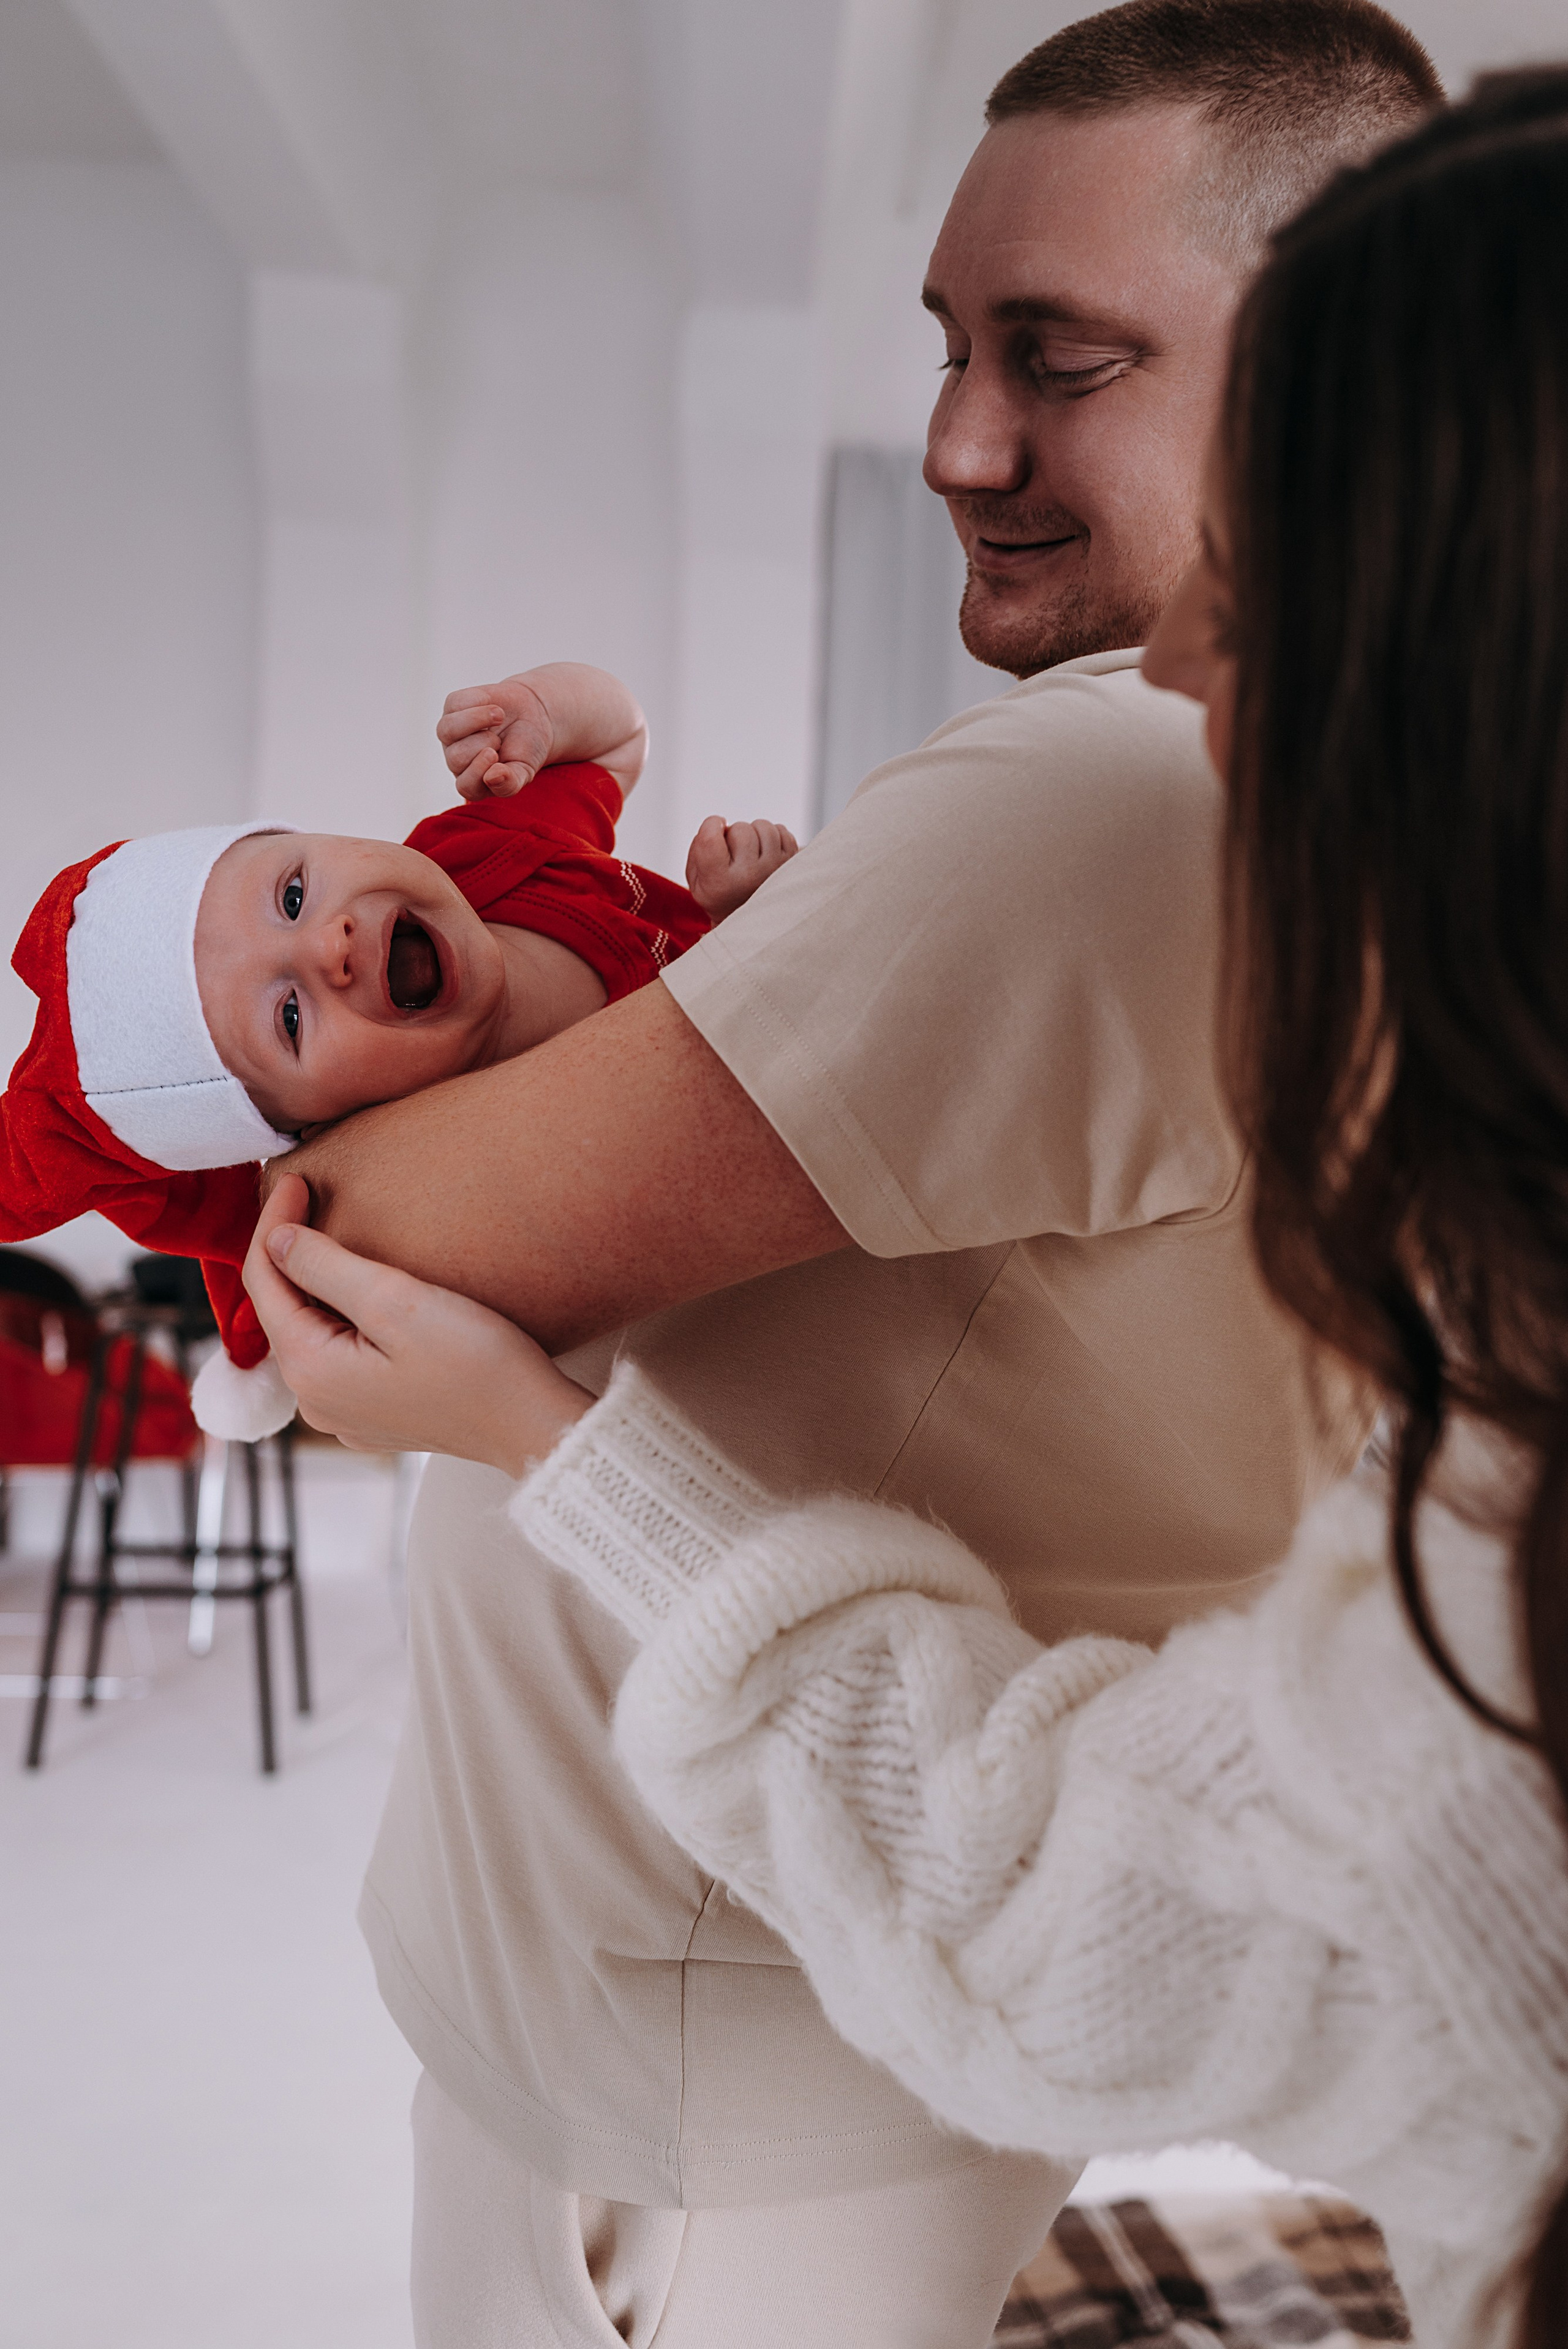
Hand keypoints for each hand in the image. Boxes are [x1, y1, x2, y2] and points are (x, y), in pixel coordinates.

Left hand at [243, 1176, 592, 1474]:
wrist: (532, 1427)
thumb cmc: (477, 1365)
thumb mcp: (397, 1301)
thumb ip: (326, 1266)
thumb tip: (277, 1239)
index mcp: (311, 1370)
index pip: (264, 1282)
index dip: (273, 1222)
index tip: (291, 1176)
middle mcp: (314, 1401)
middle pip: (281, 1310)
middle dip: (287, 1253)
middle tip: (304, 1195)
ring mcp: (343, 1414)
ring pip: (310, 1333)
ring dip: (314, 1285)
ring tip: (329, 1237)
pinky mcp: (373, 1417)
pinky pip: (337, 1356)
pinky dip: (339, 1318)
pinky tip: (362, 1295)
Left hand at [437, 662, 648, 800]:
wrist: (532, 715)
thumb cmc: (527, 748)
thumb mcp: (525, 770)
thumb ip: (510, 782)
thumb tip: (492, 778)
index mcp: (474, 782)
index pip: (466, 786)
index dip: (478, 771)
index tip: (496, 756)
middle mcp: (457, 760)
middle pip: (455, 758)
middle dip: (482, 744)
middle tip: (499, 739)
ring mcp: (451, 734)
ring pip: (446, 730)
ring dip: (475, 720)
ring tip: (498, 716)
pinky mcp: (453, 708)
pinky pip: (455, 704)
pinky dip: (477, 700)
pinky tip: (493, 704)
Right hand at [686, 816, 799, 920]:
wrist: (753, 920)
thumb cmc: (722, 895)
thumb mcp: (697, 881)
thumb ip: (698, 850)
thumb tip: (719, 823)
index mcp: (719, 883)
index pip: (711, 838)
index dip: (711, 825)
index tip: (716, 829)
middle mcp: (749, 877)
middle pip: (740, 829)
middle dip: (734, 834)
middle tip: (733, 852)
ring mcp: (774, 870)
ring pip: (763, 826)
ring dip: (754, 833)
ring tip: (750, 853)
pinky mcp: (791, 864)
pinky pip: (780, 830)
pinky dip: (771, 837)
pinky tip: (764, 853)